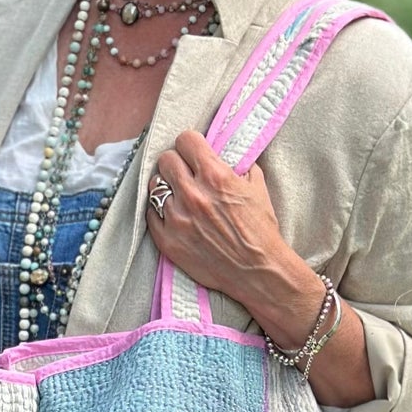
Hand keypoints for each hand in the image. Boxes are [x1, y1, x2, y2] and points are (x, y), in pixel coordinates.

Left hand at [145, 130, 319, 335]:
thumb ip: (238, 167)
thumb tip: (226, 156)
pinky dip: (160, 211)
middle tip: (184, 172)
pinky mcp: (168, 241)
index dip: (190, 144)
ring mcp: (177, 218)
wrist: (257, 271)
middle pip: (166, 160)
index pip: (186, 140)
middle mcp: (193, 195)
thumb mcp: (257, 188)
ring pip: (155, 187)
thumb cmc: (260, 230)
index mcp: (216, 177)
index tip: (192, 151)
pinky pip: (151, 215)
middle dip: (176, 163)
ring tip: (177, 195)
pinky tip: (172, 213)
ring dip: (166, 187)